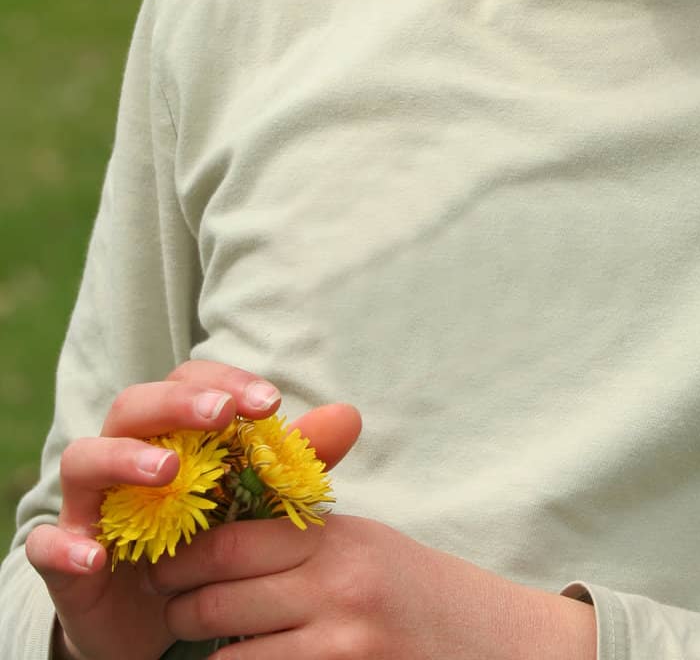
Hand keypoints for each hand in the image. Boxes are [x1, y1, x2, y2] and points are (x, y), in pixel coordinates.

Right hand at [25, 360, 358, 659]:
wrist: (162, 620)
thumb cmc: (211, 540)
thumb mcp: (259, 502)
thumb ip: (298, 461)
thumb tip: (350, 414)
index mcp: (170, 430)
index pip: (188, 381)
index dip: (227, 383)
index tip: (271, 403)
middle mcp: (124, 453)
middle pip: (135, 404)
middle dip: (178, 404)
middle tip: (222, 416)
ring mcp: (89, 502)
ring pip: (85, 458)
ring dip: (124, 459)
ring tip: (167, 474)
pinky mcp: (64, 558)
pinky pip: (47, 543)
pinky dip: (65, 546)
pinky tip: (97, 556)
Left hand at [146, 493, 597, 659]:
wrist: (491, 644)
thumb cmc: (415, 593)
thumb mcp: (362, 545)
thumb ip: (300, 538)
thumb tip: (217, 534)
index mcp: (337, 540)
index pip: (232, 540)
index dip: (184, 555)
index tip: (163, 563)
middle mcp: (337, 588)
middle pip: (218, 599)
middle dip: (179, 610)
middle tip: (165, 610)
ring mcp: (341, 645)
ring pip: (228, 657)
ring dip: (200, 657)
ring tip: (187, 647)